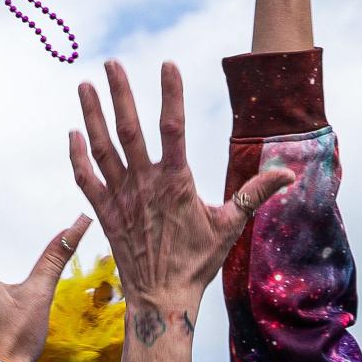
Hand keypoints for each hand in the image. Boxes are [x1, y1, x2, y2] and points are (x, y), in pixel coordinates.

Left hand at [68, 60, 293, 361]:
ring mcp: (121, 197)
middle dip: (120, 94)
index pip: (174, 127)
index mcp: (176, 181)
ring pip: (102, 147)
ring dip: (92, 115)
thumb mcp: (231, 225)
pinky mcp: (105, 212)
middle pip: (130, 129)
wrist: (161, 298)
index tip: (168, 64)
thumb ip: (256, 193)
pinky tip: (72, 133)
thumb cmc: (198, 261)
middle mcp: (145, 184)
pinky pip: (86, 178)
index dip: (171, 94)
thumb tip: (289, 173)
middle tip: (111, 63)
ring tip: (84, 85)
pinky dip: (77, 156)